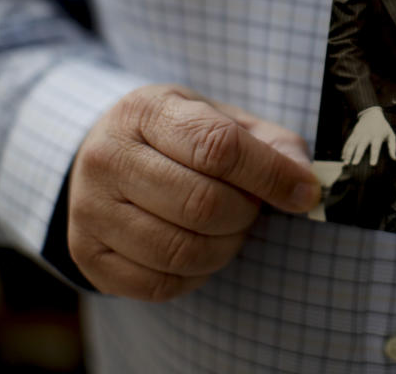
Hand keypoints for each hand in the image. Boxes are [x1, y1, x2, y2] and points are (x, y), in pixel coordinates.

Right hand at [68, 84, 319, 300]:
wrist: (106, 155)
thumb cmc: (177, 137)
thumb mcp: (221, 119)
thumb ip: (271, 144)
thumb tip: (306, 185)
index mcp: (146, 111)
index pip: (219, 147)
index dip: (271, 175)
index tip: (304, 192)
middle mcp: (108, 157)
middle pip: (202, 204)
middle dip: (246, 213)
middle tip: (252, 207)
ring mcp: (90, 209)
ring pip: (182, 250)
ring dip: (226, 247)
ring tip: (229, 228)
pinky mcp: (88, 254)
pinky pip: (160, 284)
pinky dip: (197, 275)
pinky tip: (201, 248)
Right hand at [341, 108, 395, 165]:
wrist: (371, 114)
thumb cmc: (383, 127)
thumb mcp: (391, 135)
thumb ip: (393, 147)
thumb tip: (394, 159)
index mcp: (377, 136)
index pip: (375, 147)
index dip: (374, 156)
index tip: (372, 164)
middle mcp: (367, 135)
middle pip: (361, 146)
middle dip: (358, 155)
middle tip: (355, 164)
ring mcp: (359, 134)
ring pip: (352, 145)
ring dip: (348, 154)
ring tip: (346, 164)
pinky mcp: (353, 134)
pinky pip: (348, 142)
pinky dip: (345, 150)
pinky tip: (342, 158)